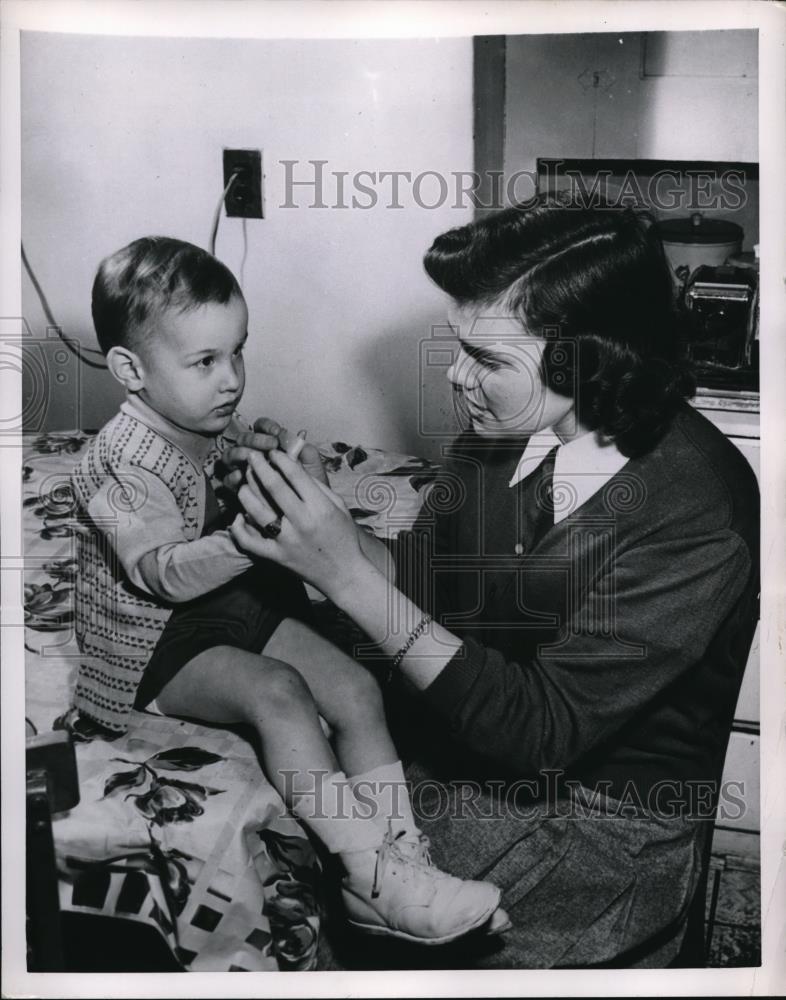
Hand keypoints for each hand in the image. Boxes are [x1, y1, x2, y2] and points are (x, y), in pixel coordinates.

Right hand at [222, 416, 327, 489]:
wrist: (306, 513)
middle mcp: (254, 454)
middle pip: (243, 438)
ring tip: (253, 459)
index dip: (267, 427)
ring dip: (240, 454)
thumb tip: (300, 434)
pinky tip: (241, 477)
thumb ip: (305, 450)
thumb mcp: (311, 467)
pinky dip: (232, 476)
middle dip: (255, 440)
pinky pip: (227, 479)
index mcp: (270, 444)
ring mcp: (243, 470)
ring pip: (231, 456)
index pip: (261, 426)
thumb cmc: (309, 486)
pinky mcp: (237, 488)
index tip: (278, 435)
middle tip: (269, 447)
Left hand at [230, 449, 363, 594]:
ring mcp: (287, 541)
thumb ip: (316, 485)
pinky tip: (240, 516)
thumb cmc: (343, 536)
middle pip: (272, 486)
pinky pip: (249, 541)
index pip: (294, 474)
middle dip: (259, 466)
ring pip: (256, 510)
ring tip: (244, 482)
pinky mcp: (276, 557)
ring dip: (246, 491)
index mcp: (319, 507)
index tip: (273, 452)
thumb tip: (293, 465)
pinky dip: (239, 528)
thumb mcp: (338, 506)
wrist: (344, 574)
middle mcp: (302, 522)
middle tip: (252, 456)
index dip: (280, 459)